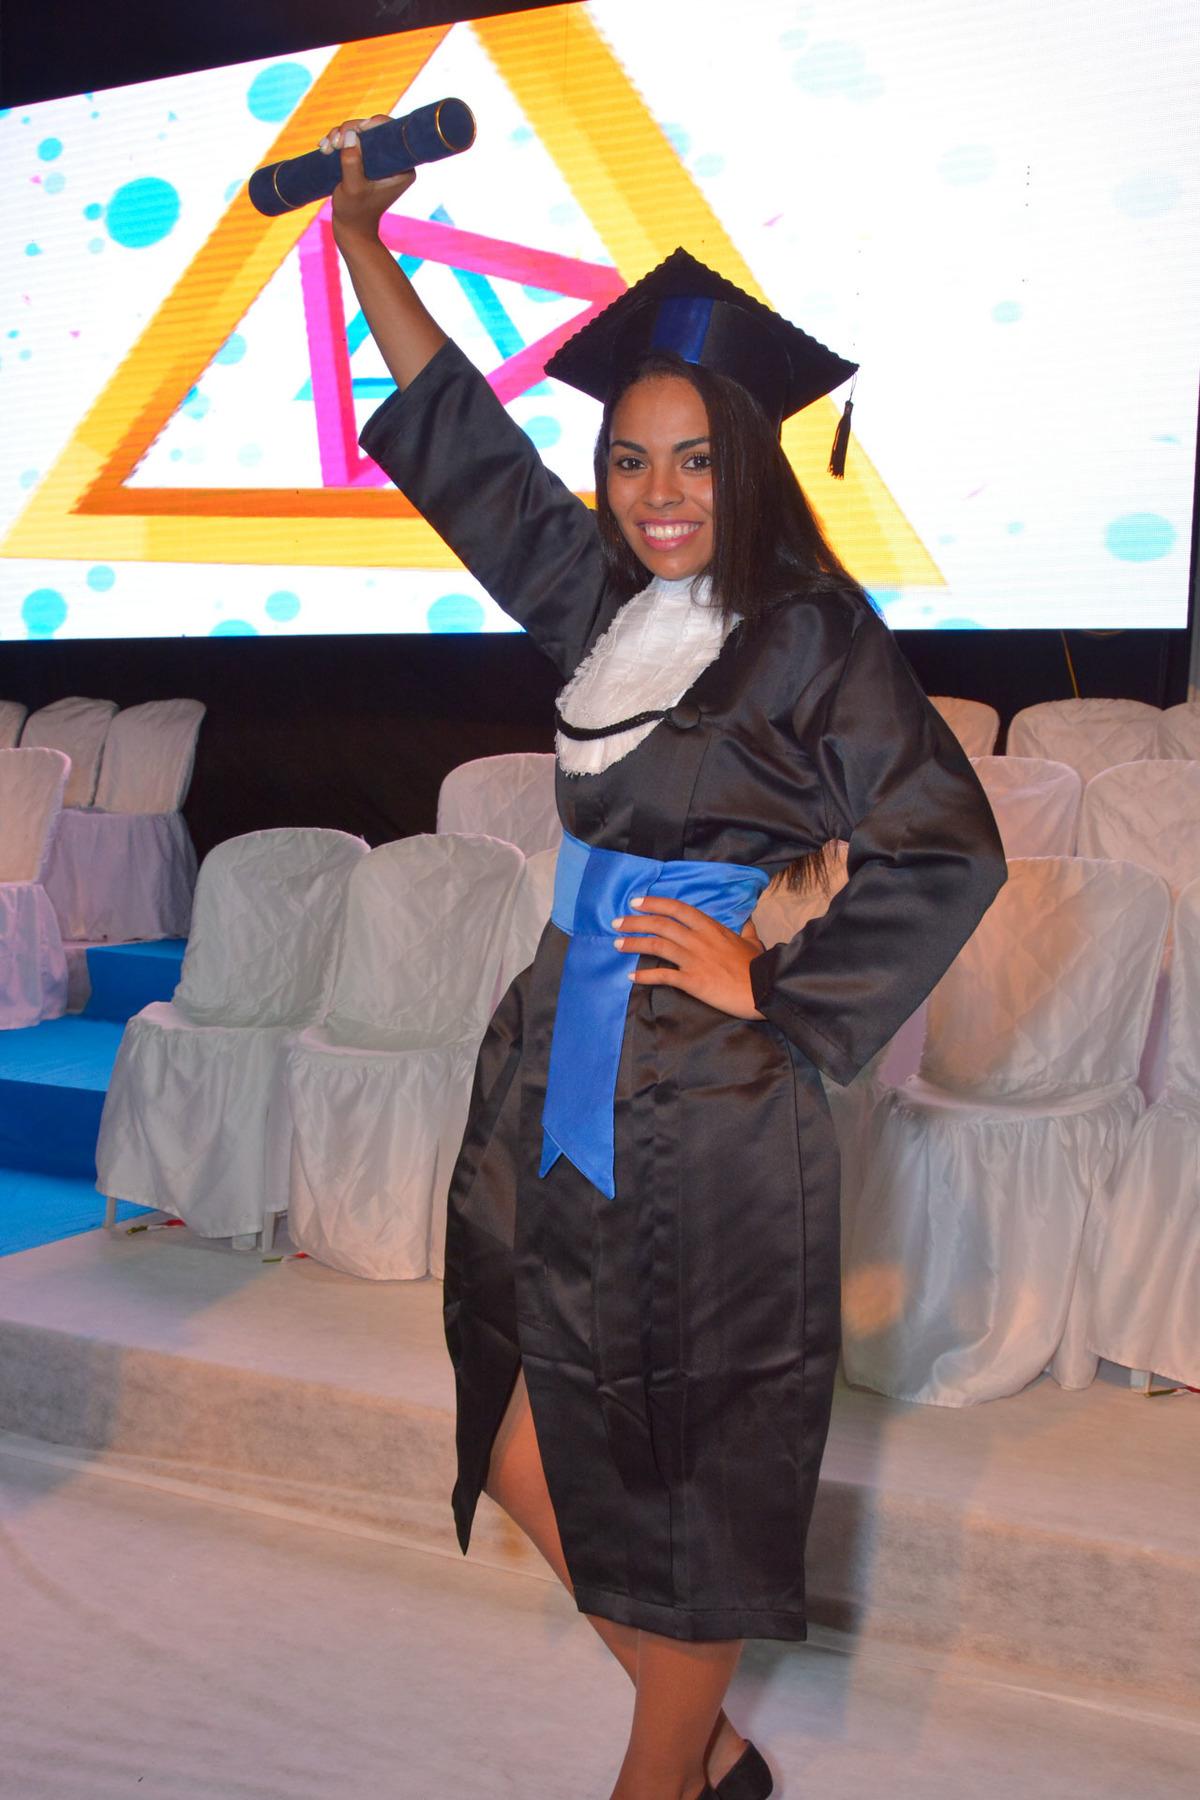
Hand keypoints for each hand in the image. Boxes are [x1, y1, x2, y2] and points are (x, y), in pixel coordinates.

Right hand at [323, 116, 415, 242]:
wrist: (350, 229)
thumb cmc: (354, 213)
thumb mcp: (352, 188)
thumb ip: (352, 162)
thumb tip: (351, 135)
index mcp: (403, 168)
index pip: (392, 133)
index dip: (374, 123)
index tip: (357, 128)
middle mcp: (395, 162)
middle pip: (374, 129)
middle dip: (350, 130)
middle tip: (333, 142)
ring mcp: (380, 161)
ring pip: (360, 133)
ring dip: (340, 136)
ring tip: (325, 148)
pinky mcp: (367, 161)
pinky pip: (353, 141)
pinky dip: (338, 141)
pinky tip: (324, 147)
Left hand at [614, 896, 764, 1018]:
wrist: (765, 989)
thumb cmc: (759, 967)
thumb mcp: (754, 942)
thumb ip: (747, 931)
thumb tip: (748, 922)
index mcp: (712, 928)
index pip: (678, 909)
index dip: (655, 903)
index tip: (637, 902)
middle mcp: (699, 940)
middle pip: (661, 925)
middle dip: (635, 922)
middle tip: (617, 923)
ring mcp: (695, 960)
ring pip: (657, 946)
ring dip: (634, 944)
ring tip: (617, 944)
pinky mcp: (693, 981)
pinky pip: (663, 976)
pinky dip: (645, 976)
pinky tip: (631, 978)